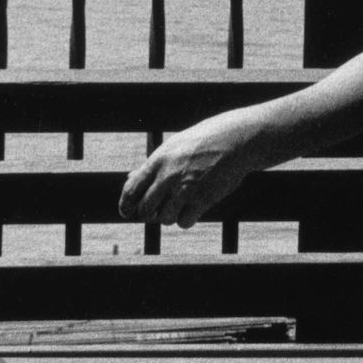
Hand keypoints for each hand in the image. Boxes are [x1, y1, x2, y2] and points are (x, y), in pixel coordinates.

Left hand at [118, 110, 263, 227]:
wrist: (237, 139)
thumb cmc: (204, 141)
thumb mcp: (174, 146)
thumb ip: (152, 165)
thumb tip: (129, 179)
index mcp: (159, 160)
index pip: (131, 190)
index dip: (126, 205)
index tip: (127, 212)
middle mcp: (169, 175)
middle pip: (145, 209)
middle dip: (149, 214)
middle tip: (155, 212)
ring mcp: (186, 188)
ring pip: (164, 219)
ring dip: (170, 216)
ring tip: (179, 206)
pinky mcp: (203, 199)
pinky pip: (184, 222)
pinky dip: (186, 219)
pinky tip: (192, 209)